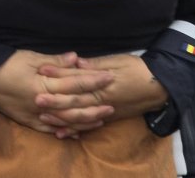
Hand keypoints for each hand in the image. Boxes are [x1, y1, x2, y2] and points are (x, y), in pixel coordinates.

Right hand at [0, 50, 114, 137]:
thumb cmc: (7, 62)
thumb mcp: (31, 56)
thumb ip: (56, 61)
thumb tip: (77, 59)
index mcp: (44, 83)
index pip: (74, 82)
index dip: (93, 80)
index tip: (109, 77)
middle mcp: (42, 101)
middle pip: (74, 104)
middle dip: (94, 103)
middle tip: (112, 102)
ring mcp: (35, 114)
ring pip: (65, 120)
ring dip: (84, 120)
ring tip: (101, 119)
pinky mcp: (28, 121)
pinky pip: (49, 129)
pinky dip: (64, 131)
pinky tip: (77, 133)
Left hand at [37, 53, 167, 126]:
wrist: (159, 86)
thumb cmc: (138, 69)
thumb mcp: (116, 61)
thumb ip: (95, 64)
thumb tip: (75, 62)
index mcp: (102, 83)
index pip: (75, 79)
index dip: (58, 75)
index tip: (42, 71)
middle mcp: (102, 100)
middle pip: (74, 101)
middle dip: (54, 101)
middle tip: (35, 98)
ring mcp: (105, 111)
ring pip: (79, 117)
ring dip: (60, 117)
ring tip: (43, 116)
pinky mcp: (109, 117)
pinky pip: (89, 126)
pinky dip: (75, 129)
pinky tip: (62, 132)